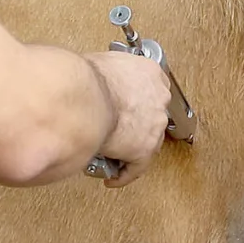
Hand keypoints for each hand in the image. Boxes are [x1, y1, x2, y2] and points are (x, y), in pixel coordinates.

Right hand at [85, 50, 175, 185]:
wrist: (85, 98)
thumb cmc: (86, 78)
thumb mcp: (100, 64)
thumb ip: (107, 73)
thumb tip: (91, 79)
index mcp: (150, 72)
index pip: (153, 87)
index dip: (140, 99)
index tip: (131, 106)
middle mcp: (158, 97)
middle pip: (153, 116)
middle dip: (136, 126)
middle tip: (117, 132)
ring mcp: (155, 125)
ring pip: (148, 142)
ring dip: (131, 150)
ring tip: (112, 156)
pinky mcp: (144, 150)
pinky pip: (136, 167)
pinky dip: (124, 174)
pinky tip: (113, 178)